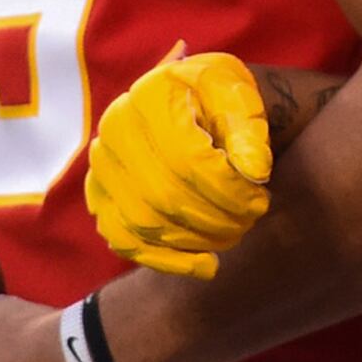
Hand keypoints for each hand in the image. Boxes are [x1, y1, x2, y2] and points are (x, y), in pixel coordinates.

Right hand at [86, 53, 272, 277]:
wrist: (198, 105)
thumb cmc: (224, 99)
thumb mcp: (243, 97)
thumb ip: (250, 129)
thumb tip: (255, 171)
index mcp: (151, 96)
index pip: (186, 160)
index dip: (227, 189)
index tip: (261, 198)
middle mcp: (115, 128)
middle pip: (163, 194)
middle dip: (216, 217)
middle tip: (253, 219)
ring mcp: (102, 165)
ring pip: (144, 221)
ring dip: (197, 239)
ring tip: (236, 234)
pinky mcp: (101, 195)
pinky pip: (124, 239)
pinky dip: (166, 260)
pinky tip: (206, 266)